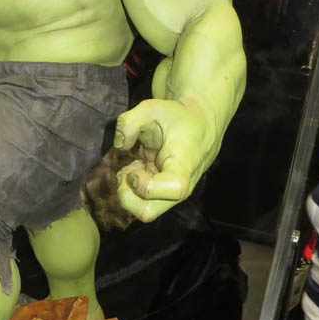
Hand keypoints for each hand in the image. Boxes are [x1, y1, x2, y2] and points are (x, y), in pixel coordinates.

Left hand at [113, 98, 211, 221]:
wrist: (198, 126)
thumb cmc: (177, 117)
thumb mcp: (153, 107)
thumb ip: (130, 121)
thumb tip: (119, 145)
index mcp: (184, 166)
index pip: (174, 190)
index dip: (146, 184)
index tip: (137, 167)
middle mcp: (180, 187)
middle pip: (148, 212)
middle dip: (127, 194)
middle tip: (128, 171)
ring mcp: (170, 195)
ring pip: (142, 211)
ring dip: (128, 192)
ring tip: (132, 168)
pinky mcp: (162, 196)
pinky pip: (140, 203)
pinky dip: (130, 189)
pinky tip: (135, 169)